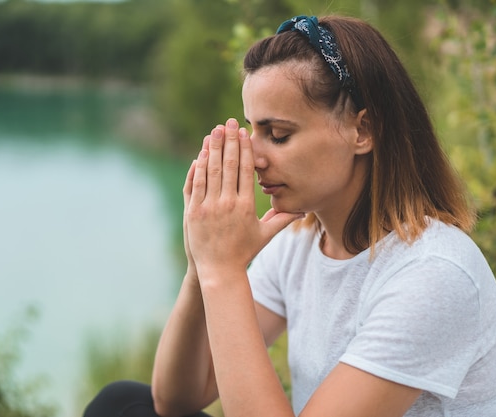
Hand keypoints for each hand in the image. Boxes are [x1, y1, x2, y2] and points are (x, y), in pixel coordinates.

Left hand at [184, 118, 302, 278]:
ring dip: (211, 149)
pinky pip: (195, 185)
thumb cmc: (243, 252)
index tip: (243, 133)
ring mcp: (208, 207)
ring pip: (210, 171)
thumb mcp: (265, 236)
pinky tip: (200, 154)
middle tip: (228, 122)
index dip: (243, 149)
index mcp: (246, 206)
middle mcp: (227, 204)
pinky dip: (197, 168)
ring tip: (213, 131)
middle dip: (228, 141)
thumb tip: (302, 210)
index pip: (244, 170)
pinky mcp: (193, 212)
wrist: (219, 271)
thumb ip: (282, 220)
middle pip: (227, 165)